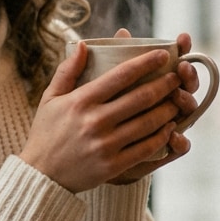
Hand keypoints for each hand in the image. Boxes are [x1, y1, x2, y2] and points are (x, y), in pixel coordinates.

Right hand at [18, 29, 194, 192]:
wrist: (41, 176)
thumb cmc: (46, 133)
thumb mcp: (50, 98)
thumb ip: (67, 71)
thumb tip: (83, 44)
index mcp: (80, 101)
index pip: (120, 76)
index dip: (145, 63)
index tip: (162, 54)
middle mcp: (95, 121)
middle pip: (140, 98)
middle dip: (165, 84)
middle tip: (178, 76)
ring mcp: (105, 145)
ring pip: (148, 123)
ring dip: (168, 109)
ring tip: (179, 99)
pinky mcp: (113, 166)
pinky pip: (145, 148)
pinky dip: (161, 136)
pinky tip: (170, 127)